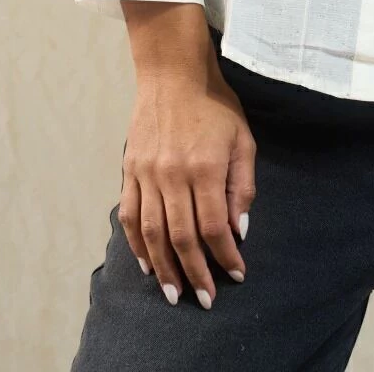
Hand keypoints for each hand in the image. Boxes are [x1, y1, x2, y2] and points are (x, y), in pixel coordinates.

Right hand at [117, 58, 256, 309]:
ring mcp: (146, 174)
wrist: (173, 74)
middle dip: (196, 273)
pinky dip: (136, 244)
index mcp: (204, 168)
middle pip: (182, 238)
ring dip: (164, 268)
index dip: (226, 256)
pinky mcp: (130, 170)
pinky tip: (148, 263)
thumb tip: (239, 229)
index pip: (215, 226)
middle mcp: (172, 175)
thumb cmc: (215, 105)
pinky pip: (129, 216)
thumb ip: (243, 186)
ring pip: (152, 233)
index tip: (237, 274)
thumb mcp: (243, 140)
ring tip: (175, 294)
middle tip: (205, 300)